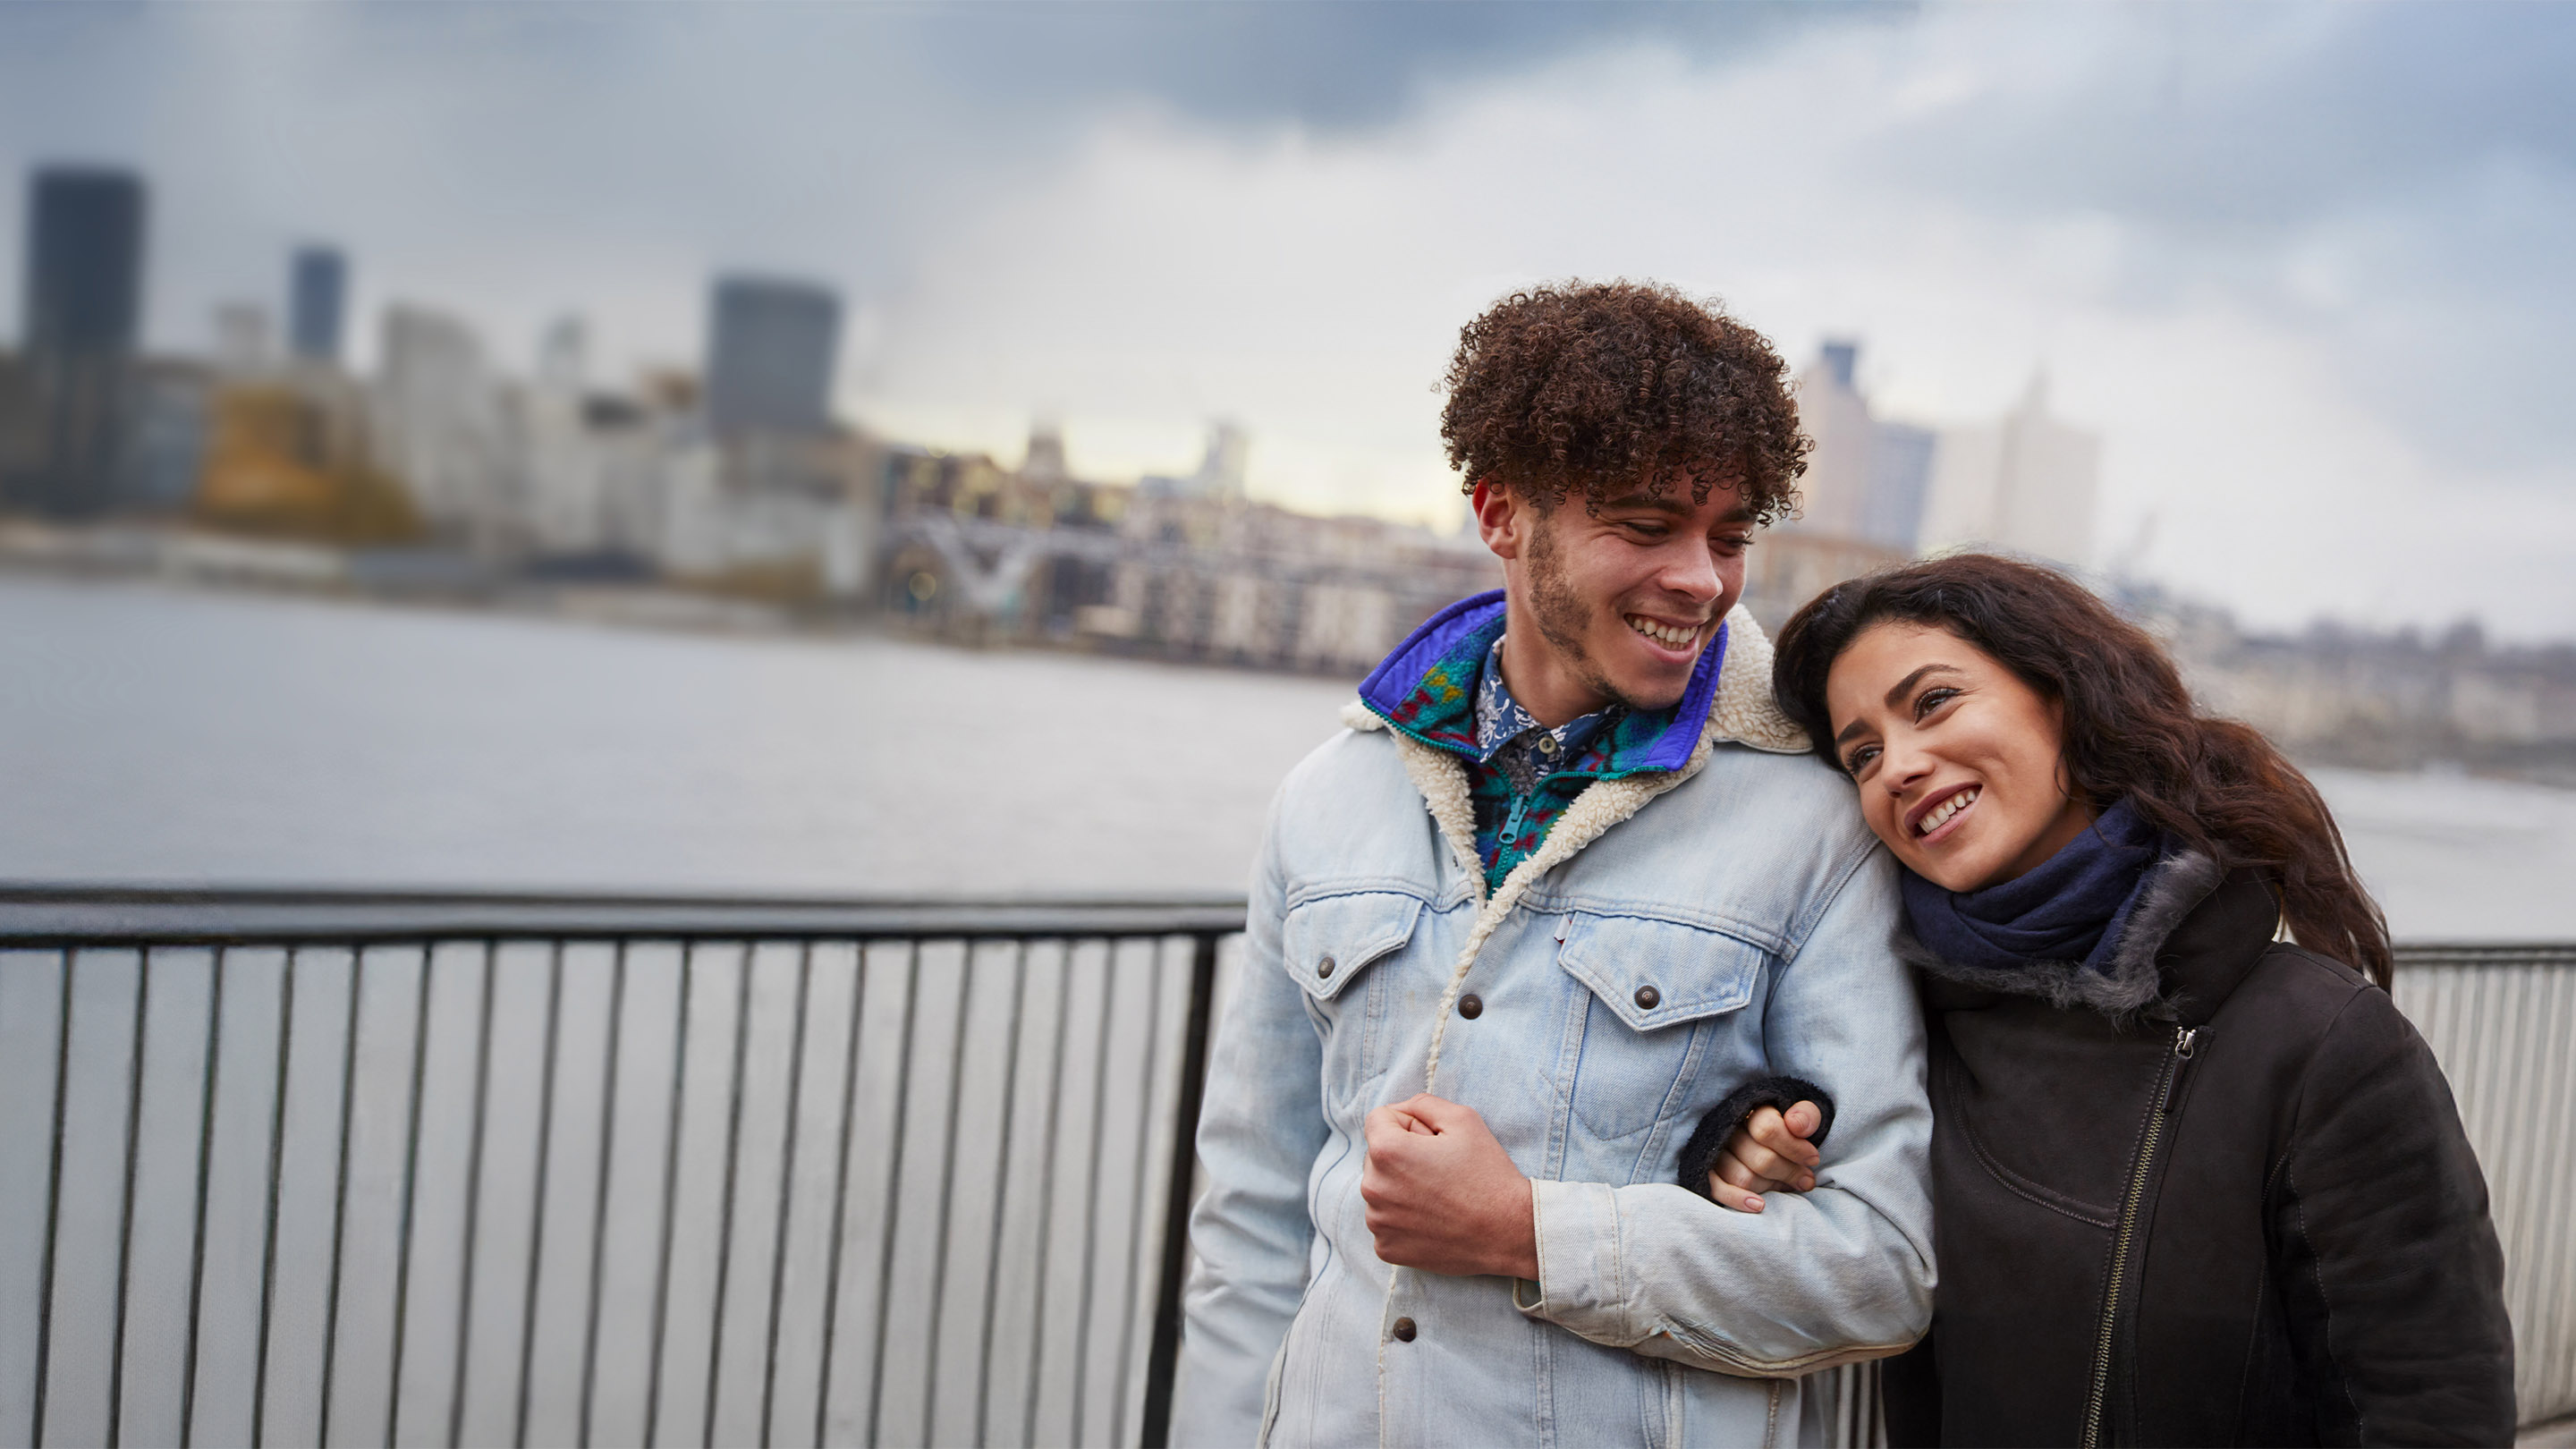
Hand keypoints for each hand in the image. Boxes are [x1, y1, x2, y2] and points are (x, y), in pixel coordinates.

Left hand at [1360, 1094, 1539, 1278]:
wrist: (1508, 1232)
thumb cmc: (1487, 1173)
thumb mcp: (1463, 1118)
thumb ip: (1422, 1103)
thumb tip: (1400, 1110)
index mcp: (1387, 1151)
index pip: (1378, 1119)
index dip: (1408, 1123)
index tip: (1432, 1140)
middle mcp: (1373, 1187)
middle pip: (1376, 1156)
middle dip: (1401, 1156)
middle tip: (1440, 1171)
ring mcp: (1377, 1222)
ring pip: (1380, 1189)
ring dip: (1400, 1188)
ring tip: (1438, 1196)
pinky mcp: (1386, 1248)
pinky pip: (1385, 1221)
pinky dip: (1403, 1219)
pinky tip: (1433, 1220)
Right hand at [1707, 1100, 1823, 1213]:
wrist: (1766, 1139)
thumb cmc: (1786, 1129)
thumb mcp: (1801, 1115)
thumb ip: (1806, 1115)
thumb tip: (1798, 1127)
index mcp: (1750, 1110)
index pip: (1768, 1130)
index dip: (1795, 1149)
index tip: (1813, 1159)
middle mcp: (1728, 1129)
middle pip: (1760, 1160)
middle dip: (1789, 1172)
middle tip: (1806, 1180)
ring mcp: (1714, 1152)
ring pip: (1743, 1178)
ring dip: (1771, 1187)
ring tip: (1788, 1186)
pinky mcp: (1707, 1172)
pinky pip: (1717, 1189)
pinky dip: (1737, 1200)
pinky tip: (1759, 1205)